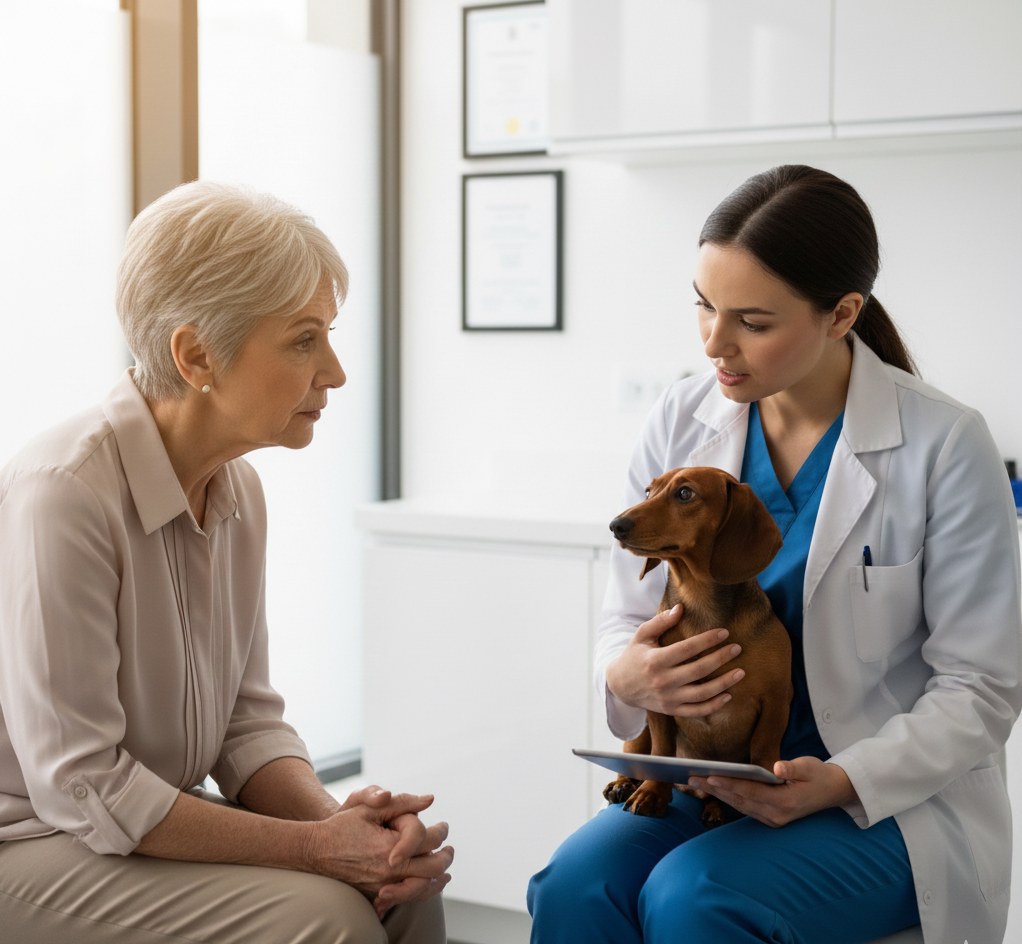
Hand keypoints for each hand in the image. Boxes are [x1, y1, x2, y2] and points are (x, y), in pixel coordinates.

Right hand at [303, 791, 453, 917]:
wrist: (315, 851)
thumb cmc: (342, 825)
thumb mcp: (368, 806)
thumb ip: (402, 802)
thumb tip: (430, 799)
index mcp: (390, 846)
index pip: (429, 840)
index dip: (441, 831)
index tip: (444, 826)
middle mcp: (389, 870)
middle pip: (433, 867)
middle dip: (446, 856)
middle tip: (450, 848)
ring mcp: (382, 886)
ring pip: (423, 888)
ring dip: (439, 877)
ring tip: (446, 868)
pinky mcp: (376, 895)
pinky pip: (407, 898)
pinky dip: (422, 891)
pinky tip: (428, 883)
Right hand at [606, 604, 744, 715]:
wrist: (620, 686)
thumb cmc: (634, 656)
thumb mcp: (642, 635)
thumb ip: (661, 622)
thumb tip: (681, 608)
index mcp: (655, 660)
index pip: (687, 649)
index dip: (708, 640)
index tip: (724, 632)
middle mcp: (663, 681)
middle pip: (699, 670)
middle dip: (721, 658)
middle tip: (737, 648)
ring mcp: (668, 698)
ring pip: (702, 694)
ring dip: (724, 683)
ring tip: (741, 672)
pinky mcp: (671, 710)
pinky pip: (697, 711)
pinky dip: (714, 705)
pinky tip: (728, 695)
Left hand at [688, 757, 858, 827]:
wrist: (834, 792)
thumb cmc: (819, 775)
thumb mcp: (810, 767)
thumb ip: (794, 768)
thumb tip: (779, 768)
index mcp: (786, 802)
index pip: (750, 792)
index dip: (729, 784)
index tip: (709, 775)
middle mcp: (777, 815)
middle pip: (739, 800)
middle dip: (715, 788)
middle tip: (692, 776)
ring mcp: (773, 819)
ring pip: (739, 805)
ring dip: (717, 793)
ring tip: (697, 780)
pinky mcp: (771, 818)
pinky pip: (745, 807)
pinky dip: (728, 797)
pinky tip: (714, 788)